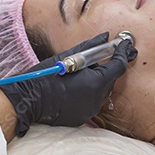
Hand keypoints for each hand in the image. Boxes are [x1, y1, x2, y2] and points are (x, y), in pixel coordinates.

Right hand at [0, 33, 136, 136]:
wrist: (29, 101)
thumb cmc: (45, 76)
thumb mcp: (67, 57)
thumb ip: (90, 47)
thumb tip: (105, 36)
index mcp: (96, 82)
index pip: (118, 66)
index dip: (123, 53)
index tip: (126, 45)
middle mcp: (97, 99)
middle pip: (111, 79)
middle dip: (108, 68)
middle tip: (103, 56)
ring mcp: (90, 110)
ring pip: (102, 92)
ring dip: (97, 81)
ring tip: (82, 73)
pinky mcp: (83, 118)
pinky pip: (92, 102)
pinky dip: (88, 93)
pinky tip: (76, 88)